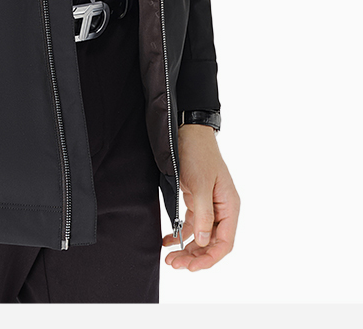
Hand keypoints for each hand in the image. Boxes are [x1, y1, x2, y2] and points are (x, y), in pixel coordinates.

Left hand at [162, 125, 239, 270]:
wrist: (188, 131)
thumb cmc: (199, 154)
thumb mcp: (201, 184)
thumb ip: (204, 214)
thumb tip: (205, 242)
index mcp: (230, 206)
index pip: (224, 243)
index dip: (209, 258)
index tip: (191, 267)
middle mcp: (222, 209)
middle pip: (212, 243)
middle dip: (195, 257)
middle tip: (174, 264)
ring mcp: (210, 206)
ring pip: (201, 237)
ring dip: (187, 249)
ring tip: (170, 258)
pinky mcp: (197, 200)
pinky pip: (191, 225)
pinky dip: (180, 234)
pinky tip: (167, 240)